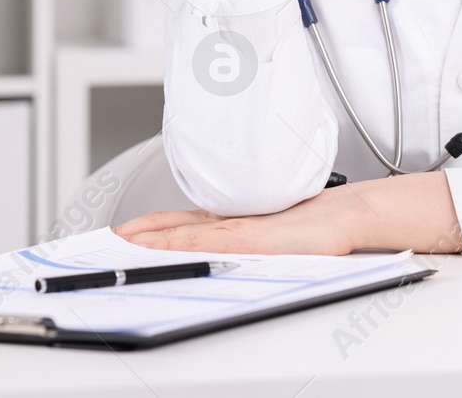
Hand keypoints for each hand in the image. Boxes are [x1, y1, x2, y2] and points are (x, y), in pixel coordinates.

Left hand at [113, 174, 461, 255]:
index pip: (186, 222)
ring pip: (186, 233)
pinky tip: (164, 248)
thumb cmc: (322, 224)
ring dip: (154, 238)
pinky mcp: (251, 237)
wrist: (346, 215)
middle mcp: (234, 222)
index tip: (130, 230)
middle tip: (115, 235)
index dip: (156, 224)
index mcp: (238, 220)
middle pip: (178, 224)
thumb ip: (254, 234)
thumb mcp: (277, 231)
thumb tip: (240, 246)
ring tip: (126, 241)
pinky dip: (182, 245)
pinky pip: (208, 242)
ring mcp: (241, 229)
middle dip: (145, 230)